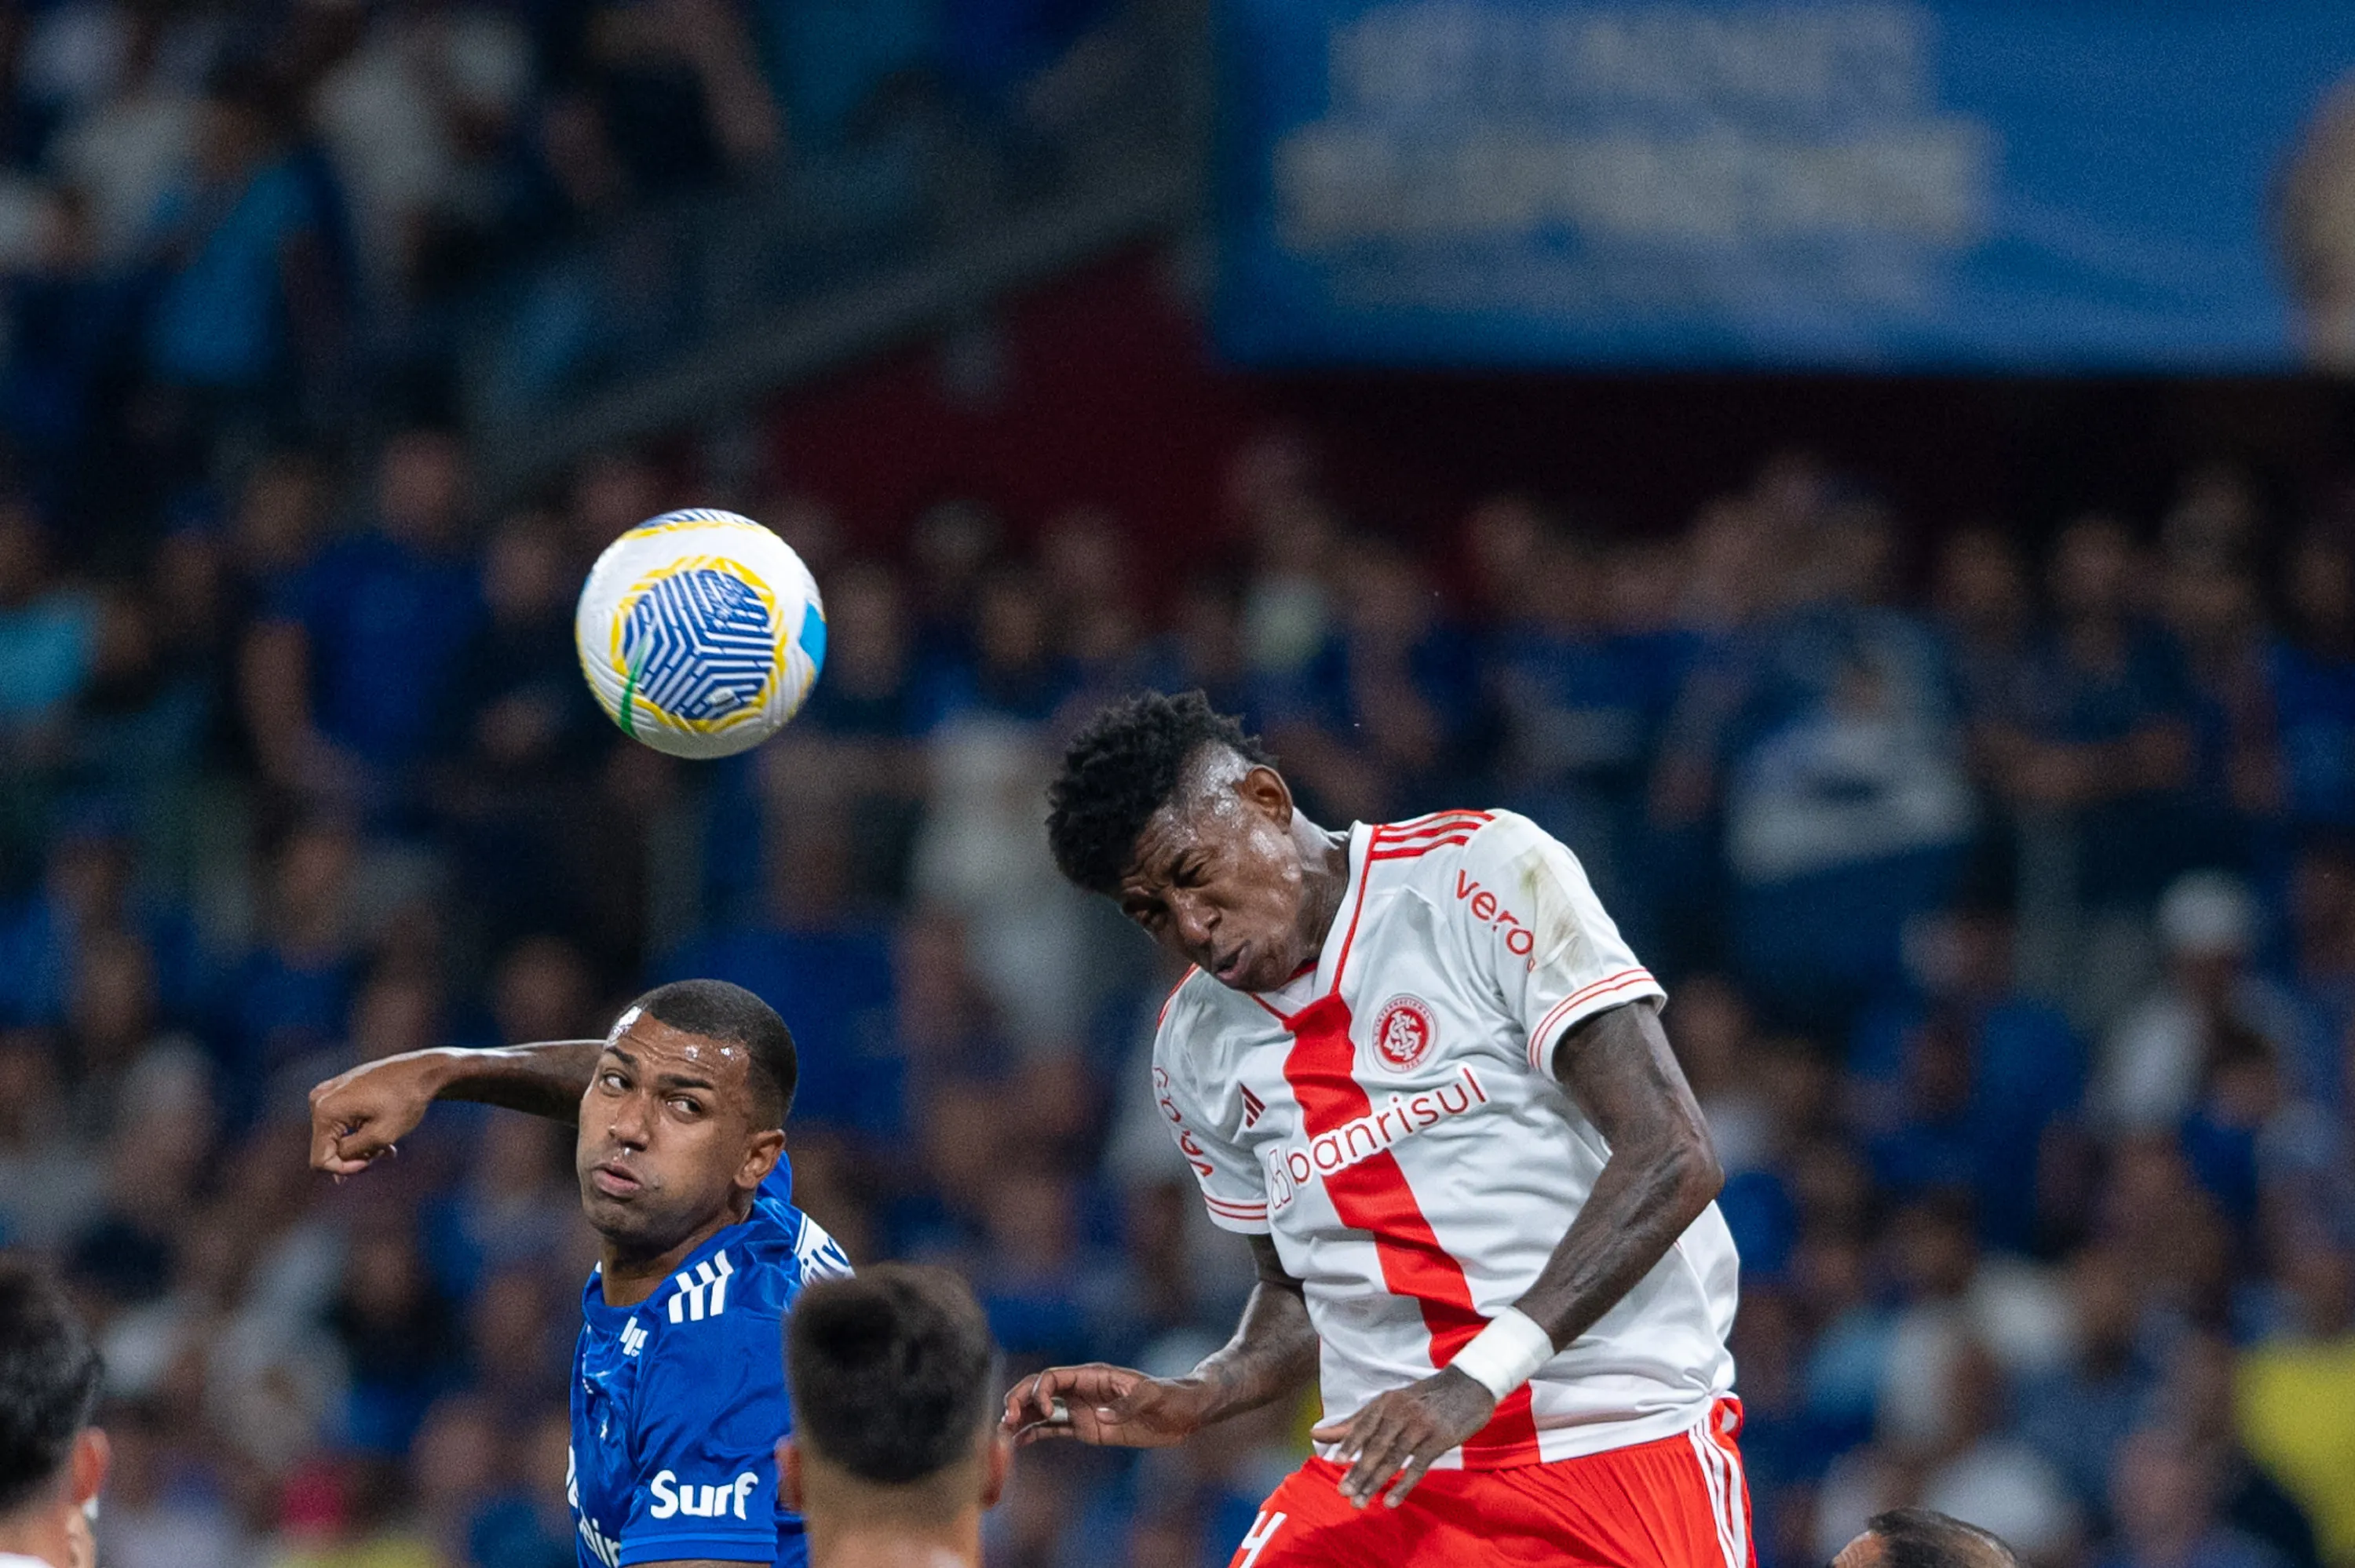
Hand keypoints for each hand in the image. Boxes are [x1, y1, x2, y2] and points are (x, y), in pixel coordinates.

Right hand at [308, 1053, 446, 1176]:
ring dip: (361, 1146)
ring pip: (337, 1138)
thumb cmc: (406, 1100)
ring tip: (387, 1145)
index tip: (371, 1162)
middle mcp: (318, 1100)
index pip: (321, 1160)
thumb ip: (352, 1153)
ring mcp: (327, 1094)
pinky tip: (383, 1133)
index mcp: (325, 1110)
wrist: (422, 1070)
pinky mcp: (338, 1092)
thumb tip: (335, 1170)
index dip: (345, 1169)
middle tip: (384, 1152)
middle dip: (355, 1156)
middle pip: (328, 1149)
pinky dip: (360, 1132)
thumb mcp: (381, 1135)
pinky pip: (341, 1123)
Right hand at [1001, 1365, 1214, 1448]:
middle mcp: (1082, 1390)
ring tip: (1001, 1435)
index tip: (1042, 1410)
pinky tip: (1019, 1443)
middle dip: (1019, 1401)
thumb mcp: (1154, 1397)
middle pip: (1039, 1390)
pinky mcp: (1087, 1428)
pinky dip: (1035, 1433)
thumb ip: (1127, 1405)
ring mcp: (1082, 1409)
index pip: (1054, 1377)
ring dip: (1021, 1419)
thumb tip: (1097, 1417)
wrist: (1185, 1413)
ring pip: (1042, 1410)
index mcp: (1093, 1376)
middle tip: (1006, 1421)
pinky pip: (1054, 1429)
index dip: (1039, 1390)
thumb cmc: (1171, 1398)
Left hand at [1309, 1367, 1495, 1508]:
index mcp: (1386, 1402)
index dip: (1349, 1443)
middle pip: (1376, 1446)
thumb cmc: (1424, 1399)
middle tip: (1343, 1492)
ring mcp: (1421, 1426)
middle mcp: (1401, 1412)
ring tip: (1360, 1501)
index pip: (1363, 1425)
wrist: (1468, 1387)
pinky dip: (1404, 1485)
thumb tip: (1315, 1434)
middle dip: (1358, 1471)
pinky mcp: (1439, 1440)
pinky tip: (1392, 1501)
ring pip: (1393, 1458)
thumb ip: (1355, 1422)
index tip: (1335, 1462)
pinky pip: (1418, 1466)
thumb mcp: (1390, 1403)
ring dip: (1375, 1482)